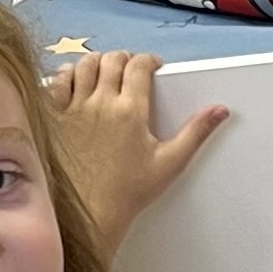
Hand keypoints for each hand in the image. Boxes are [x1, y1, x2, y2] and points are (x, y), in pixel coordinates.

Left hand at [44, 45, 228, 255]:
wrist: (89, 212)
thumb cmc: (126, 193)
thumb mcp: (170, 163)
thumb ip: (196, 133)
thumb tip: (218, 112)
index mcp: (131, 111)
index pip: (139, 65)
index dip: (148, 60)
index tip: (152, 66)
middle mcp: (101, 104)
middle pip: (112, 60)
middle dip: (124, 58)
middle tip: (130, 67)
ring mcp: (74, 108)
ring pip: (84, 65)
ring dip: (96, 62)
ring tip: (104, 70)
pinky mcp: (54, 117)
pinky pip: (57, 81)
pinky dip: (66, 74)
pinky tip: (74, 81)